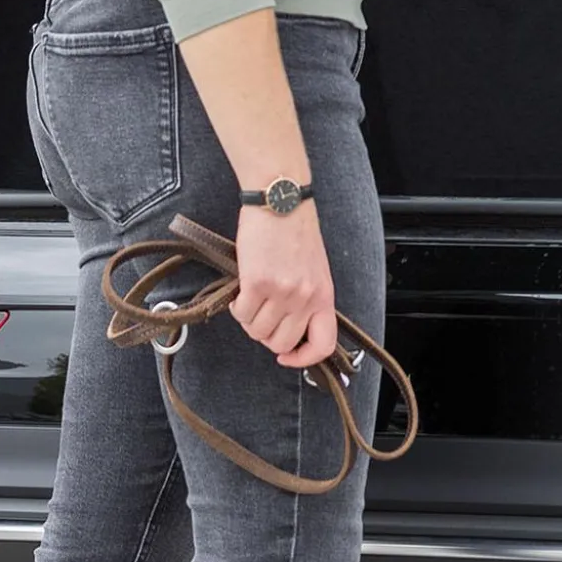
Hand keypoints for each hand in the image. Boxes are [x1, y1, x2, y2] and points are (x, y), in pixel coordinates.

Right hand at [231, 201, 337, 367]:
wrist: (281, 202)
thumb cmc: (296, 232)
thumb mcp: (314, 270)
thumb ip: (307, 299)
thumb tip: (289, 328)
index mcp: (324, 295)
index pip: (324, 344)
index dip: (304, 359)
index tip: (287, 356)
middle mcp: (306, 297)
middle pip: (281, 344)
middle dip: (267, 335)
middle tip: (261, 315)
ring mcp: (283, 292)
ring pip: (257, 332)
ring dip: (249, 319)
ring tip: (252, 296)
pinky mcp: (258, 283)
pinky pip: (241, 314)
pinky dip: (236, 307)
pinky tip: (242, 288)